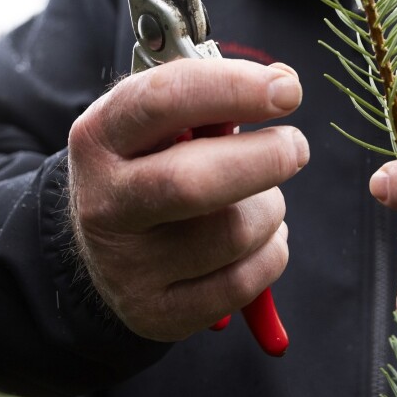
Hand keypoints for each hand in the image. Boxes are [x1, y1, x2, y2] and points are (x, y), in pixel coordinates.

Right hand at [67, 59, 308, 341]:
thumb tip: (281, 84)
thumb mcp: (159, 124)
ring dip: (270, 208)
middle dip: (264, 160)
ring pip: (234, 232)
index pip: (164, 101)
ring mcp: (129, 266)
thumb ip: (212, 99)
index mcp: (100, 137)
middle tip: (295, 147)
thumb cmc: (151, 167)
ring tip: (260, 199)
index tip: (286, 90)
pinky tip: (256, 239)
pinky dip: (271, 252)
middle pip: (194, 183)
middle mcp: (105, 203)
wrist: (102, 251)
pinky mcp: (158, 312)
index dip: (233, 89)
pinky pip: (246, 281)